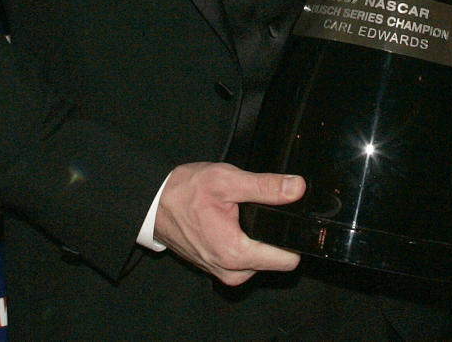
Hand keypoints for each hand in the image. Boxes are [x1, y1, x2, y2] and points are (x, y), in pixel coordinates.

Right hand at [153, 162, 304, 285]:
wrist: (155, 203)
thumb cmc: (185, 192)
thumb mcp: (227, 180)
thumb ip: (265, 186)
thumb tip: (296, 188)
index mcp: (236, 254)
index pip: (287, 259)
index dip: (292, 236)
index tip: (288, 217)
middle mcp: (231, 271)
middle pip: (275, 257)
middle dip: (270, 232)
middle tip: (253, 208)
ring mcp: (224, 272)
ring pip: (260, 257)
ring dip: (255, 235)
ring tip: (238, 212)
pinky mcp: (218, 267)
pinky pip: (244, 257)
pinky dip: (242, 239)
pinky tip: (230, 220)